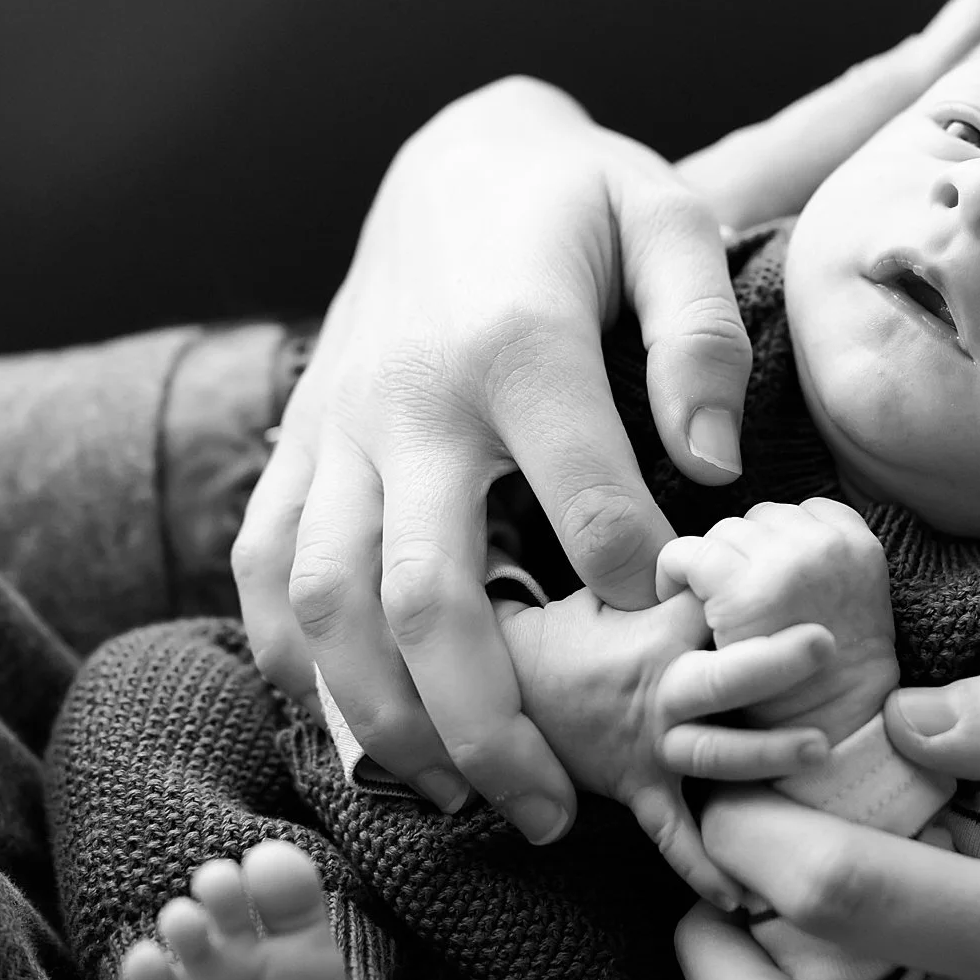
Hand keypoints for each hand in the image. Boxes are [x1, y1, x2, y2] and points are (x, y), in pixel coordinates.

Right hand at [232, 0, 979, 838]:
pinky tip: (360, 735)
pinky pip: (264, 573)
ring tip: (465, 800)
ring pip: (328, 605)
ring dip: (386, 723)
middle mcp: (410, 400)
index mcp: (517, 343)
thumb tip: (715, 463)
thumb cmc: (577, 203)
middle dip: (490, 724)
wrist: (448, 164)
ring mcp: (337, 430)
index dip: (639, 587)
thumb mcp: (662, 217)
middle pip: (428, 594)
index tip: (680, 642)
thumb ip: (697, 333)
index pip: (586, 503)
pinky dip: (297, 667)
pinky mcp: (296, 448)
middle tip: (555, 815)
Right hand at [500, 587, 834, 907]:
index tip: (804, 570)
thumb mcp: (608, 589)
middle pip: (722, 671)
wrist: (497, 693)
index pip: (715, 596)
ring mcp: (652, 742)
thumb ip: (665, 573)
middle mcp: (662, 685)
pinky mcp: (638, 786)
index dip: (752, 580)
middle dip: (772, 661)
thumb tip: (726, 536)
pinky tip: (747, 895)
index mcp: (659, 628)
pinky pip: (672, 836)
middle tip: (826, 644)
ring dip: (765, 753)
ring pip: (714, 752)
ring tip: (822, 751)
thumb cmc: (568, 633)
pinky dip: (706, 868)